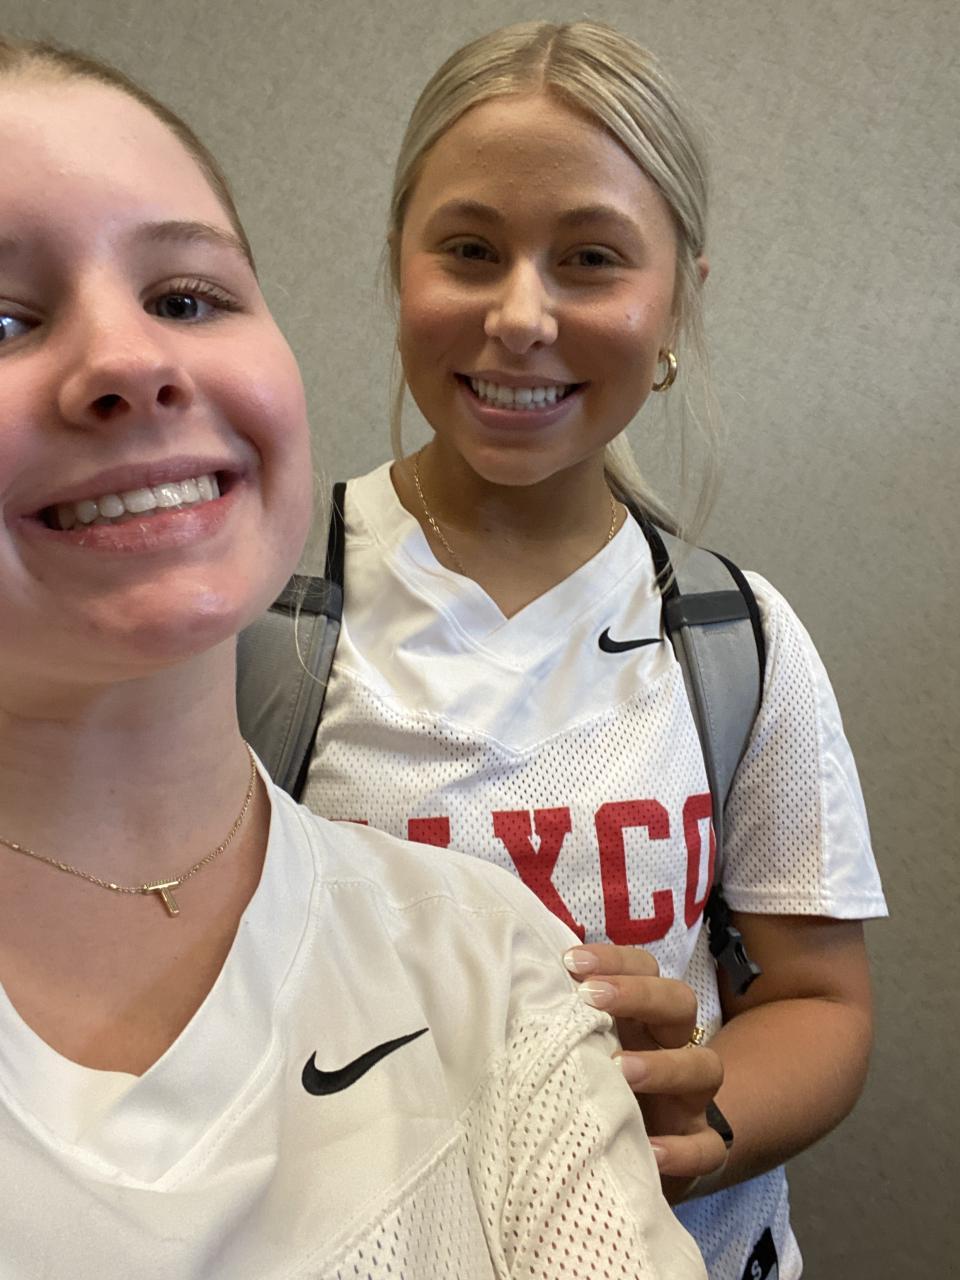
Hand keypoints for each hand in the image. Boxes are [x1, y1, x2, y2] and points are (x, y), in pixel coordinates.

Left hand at [564, 943, 727, 1201]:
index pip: (644, 968)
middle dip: (638, 994)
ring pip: (706, 1067)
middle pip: (680, 1002)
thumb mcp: (582, 1050)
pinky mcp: (698, 1146)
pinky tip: (650, 1149)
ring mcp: (690, 1098)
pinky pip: (708, 1147)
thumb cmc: (595, 1087)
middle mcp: (672, 1047)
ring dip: (663, 1065)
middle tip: (591, 998)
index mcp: (643, 1017)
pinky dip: (683, 1150)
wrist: (634, 1155)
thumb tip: (513, 989)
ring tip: (619, 1069)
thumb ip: (561, 1024)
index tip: (571, 962)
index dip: (615, 960)